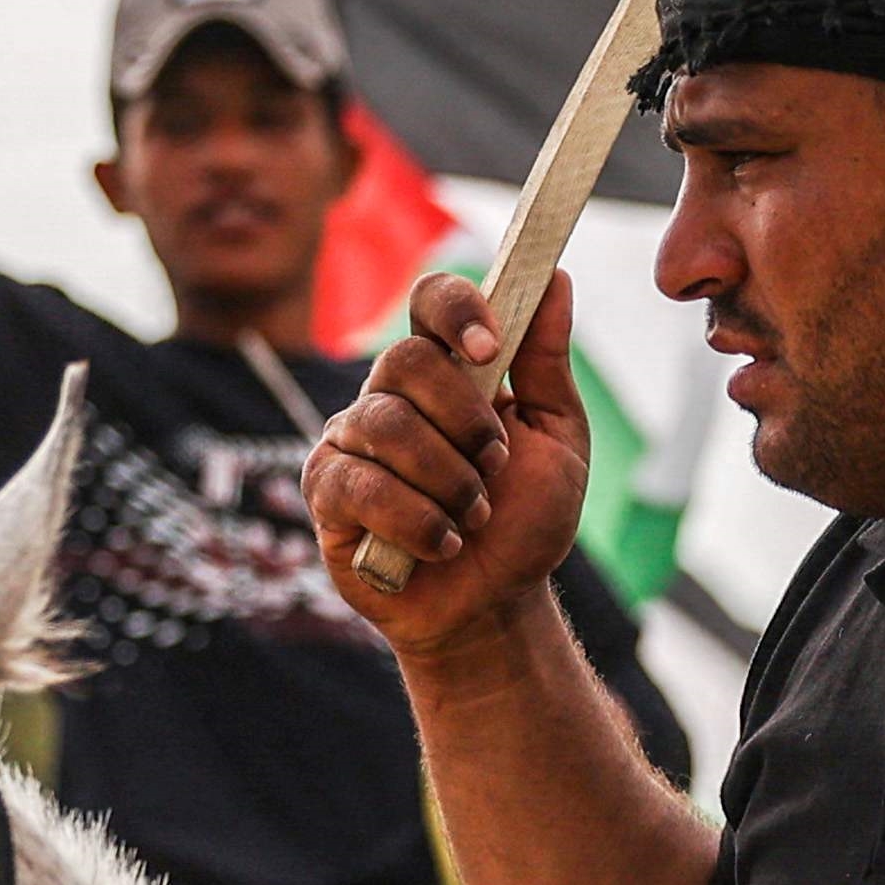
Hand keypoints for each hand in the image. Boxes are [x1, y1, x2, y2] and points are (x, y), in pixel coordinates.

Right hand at [309, 271, 594, 653]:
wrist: (495, 606)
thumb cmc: (524, 520)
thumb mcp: (558, 441)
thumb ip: (548, 362)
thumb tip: (556, 278)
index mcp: (448, 370)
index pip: (430, 300)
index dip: (455, 311)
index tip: (489, 348)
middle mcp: (392, 395)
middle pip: (404, 360)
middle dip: (465, 420)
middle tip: (496, 466)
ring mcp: (352, 440)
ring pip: (385, 424)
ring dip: (449, 480)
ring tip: (475, 518)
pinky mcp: (326, 493)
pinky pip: (359, 485)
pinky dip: (417, 520)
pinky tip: (443, 544)